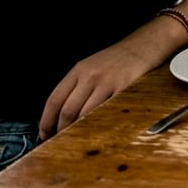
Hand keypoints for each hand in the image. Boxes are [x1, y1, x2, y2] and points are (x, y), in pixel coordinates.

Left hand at [39, 42, 157, 138]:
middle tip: (59, 140)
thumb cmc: (117, 59)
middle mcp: (89, 76)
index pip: (54, 99)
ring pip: (84, 114)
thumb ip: (77, 86)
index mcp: (78, 70)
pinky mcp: (122, 89)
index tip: (44, 132)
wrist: (143, 46)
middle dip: (61, 129)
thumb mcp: (91, 66)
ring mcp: (106, 83)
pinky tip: (96, 129)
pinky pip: (105, 112)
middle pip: (67, 110)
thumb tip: (62, 114)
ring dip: (78, 130)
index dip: (46, 120)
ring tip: (76, 137)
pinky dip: (98, 124)